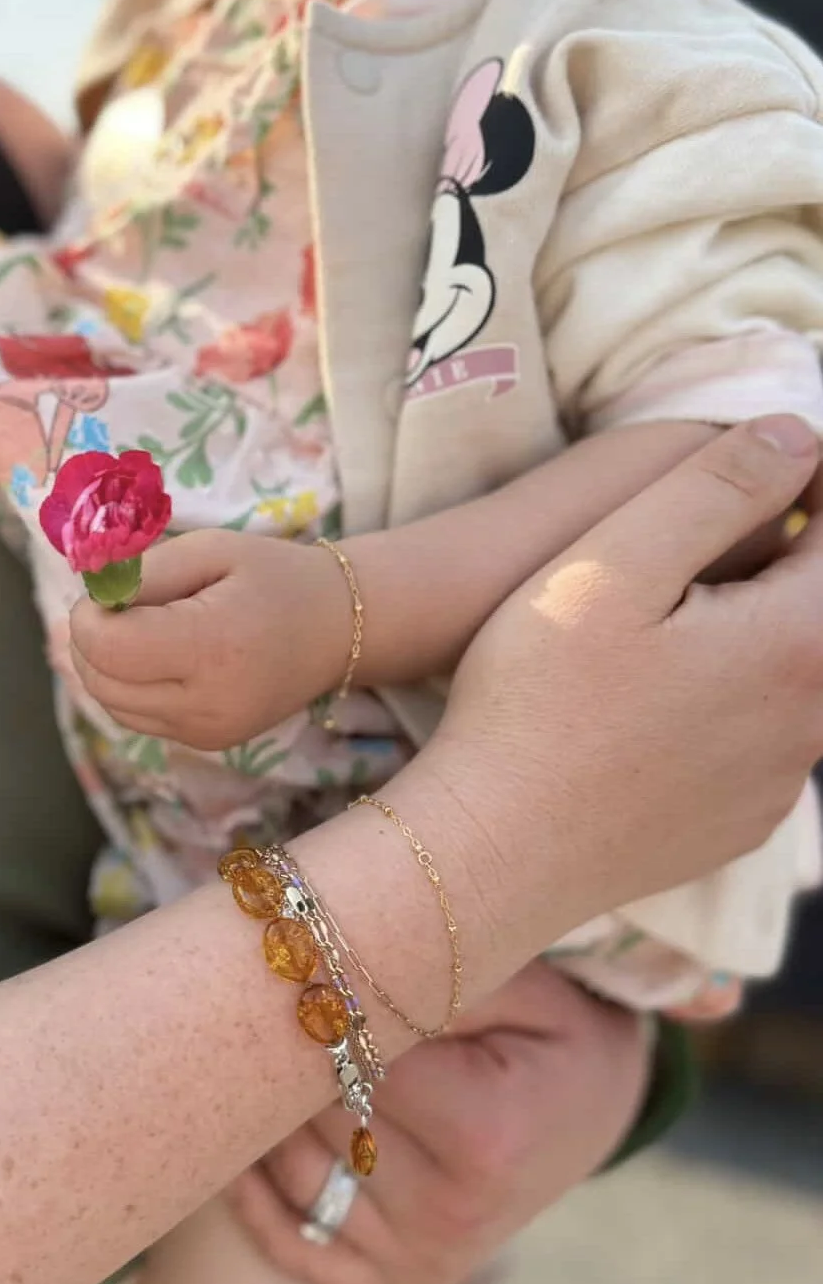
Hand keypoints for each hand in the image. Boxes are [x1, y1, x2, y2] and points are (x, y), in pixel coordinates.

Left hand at [68, 529, 352, 749]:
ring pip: (111, 705)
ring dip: (103, 666)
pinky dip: (127, 687)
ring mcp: (207, 732)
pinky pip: (137, 718)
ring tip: (137, 628)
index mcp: (211, 647)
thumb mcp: (210, 550)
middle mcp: (207, 703)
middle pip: (100, 682)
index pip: (107, 648)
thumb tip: (88, 596)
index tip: (108, 590)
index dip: (88, 616)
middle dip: (88, 640)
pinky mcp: (207, 743)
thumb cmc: (275, 576)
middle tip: (117, 605)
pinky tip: (154, 656)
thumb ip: (143, 571)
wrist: (339, 628)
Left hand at [229, 963, 645, 1283]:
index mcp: (485, 1135)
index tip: (309, 968)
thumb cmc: (550, 1036)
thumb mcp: (525, 989)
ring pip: (293, 1171)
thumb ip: (444, 977)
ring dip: (267, 1114)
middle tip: (267, 998)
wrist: (589, 1112)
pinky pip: (295, 1245)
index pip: (355, 1063)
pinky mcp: (394, 1279)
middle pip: (318, 1117)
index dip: (323, 1010)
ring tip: (263, 1053)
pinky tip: (240, 1143)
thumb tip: (346, 970)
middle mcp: (450, 1213)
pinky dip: (254, 1198)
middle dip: (289, 1056)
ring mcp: (420, 1257)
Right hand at [382, 415, 822, 952]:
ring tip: (683, 613)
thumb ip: (716, 487)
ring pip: (801, 680)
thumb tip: (794, 437)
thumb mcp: (611, 562)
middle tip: (727, 531)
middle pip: (821, 611)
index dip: (809, 484)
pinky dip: (741, 702)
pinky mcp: (742, 824)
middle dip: (789, 564)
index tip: (771, 462)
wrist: (494, 846)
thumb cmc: (538, 697)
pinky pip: (769, 742)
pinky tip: (667, 698)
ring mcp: (780, 783)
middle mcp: (813, 719)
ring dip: (762, 634)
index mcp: (797, 641)